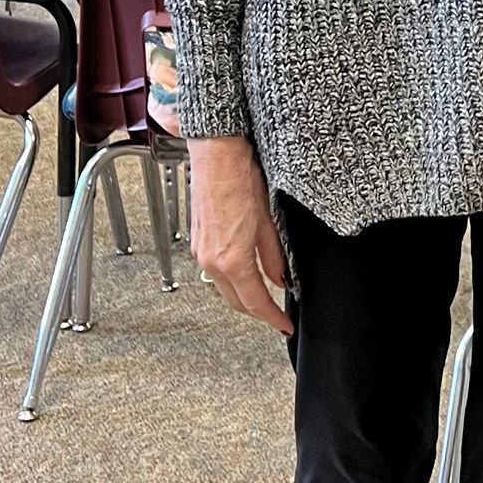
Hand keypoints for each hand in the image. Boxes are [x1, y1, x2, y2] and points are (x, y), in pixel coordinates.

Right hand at [189, 134, 292, 334]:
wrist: (217, 157)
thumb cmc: (241, 180)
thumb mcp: (268, 222)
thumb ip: (275, 257)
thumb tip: (281, 280)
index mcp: (232, 260)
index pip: (256, 302)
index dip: (273, 318)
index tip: (284, 326)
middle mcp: (211, 261)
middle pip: (236, 302)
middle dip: (257, 313)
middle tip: (277, 317)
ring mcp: (201, 252)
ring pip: (223, 289)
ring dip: (243, 298)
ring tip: (264, 300)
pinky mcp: (197, 242)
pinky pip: (215, 273)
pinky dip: (232, 281)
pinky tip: (245, 276)